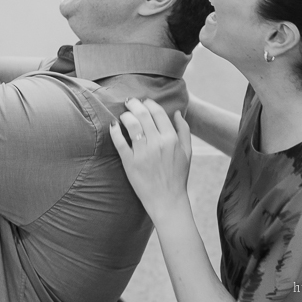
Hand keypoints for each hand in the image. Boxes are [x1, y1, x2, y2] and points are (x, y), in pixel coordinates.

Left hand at [108, 98, 192, 223]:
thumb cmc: (178, 176)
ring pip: (131, 125)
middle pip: (143, 115)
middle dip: (134, 104)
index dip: (149, 103)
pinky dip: (115, 131)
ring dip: (126, 115)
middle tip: (129, 101)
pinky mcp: (130, 163)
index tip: (144, 101)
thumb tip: (177, 112)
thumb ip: (184, 130)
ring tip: (124, 114)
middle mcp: (157, 143)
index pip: (157, 112)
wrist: (168, 200)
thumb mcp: (187, 152)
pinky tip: (113, 126)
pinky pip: (120, 142)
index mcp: (171, 139)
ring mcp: (143, 153)